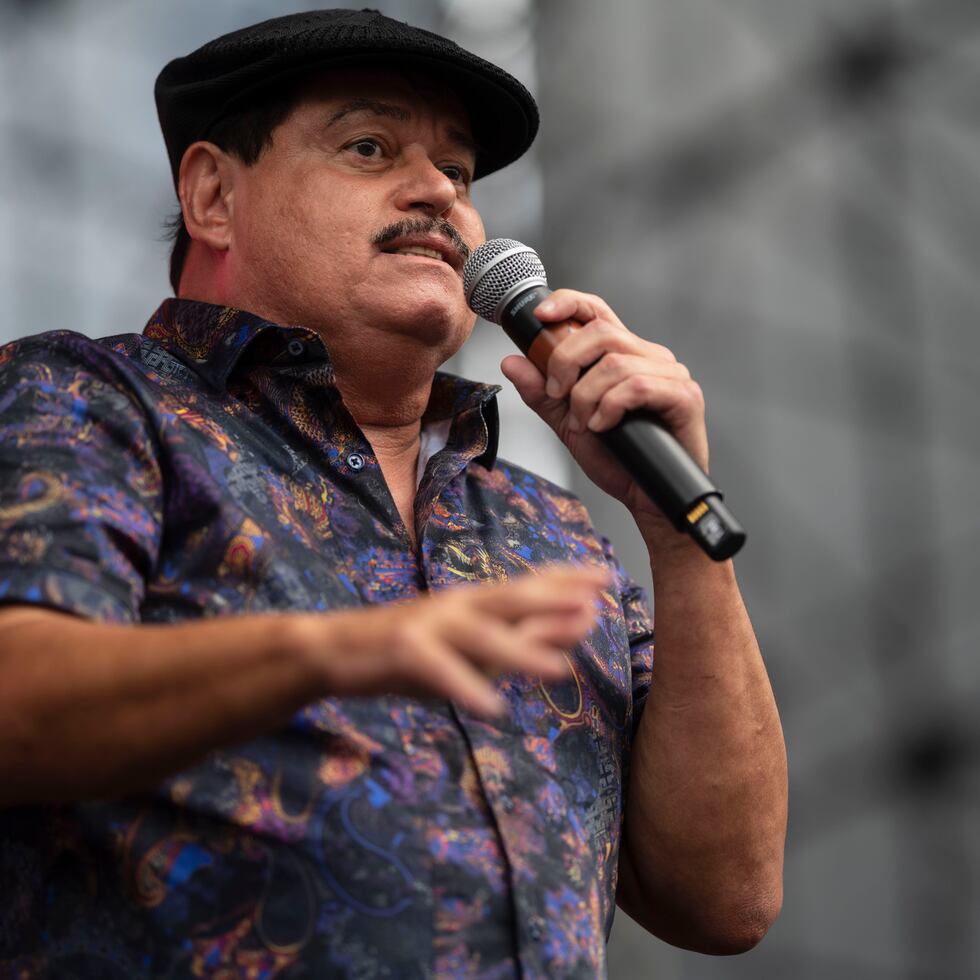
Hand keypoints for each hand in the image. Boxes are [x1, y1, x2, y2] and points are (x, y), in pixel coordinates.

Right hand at [300, 564, 609, 716]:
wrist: (332, 648)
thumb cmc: (407, 649)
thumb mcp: (469, 648)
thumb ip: (519, 638)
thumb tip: (578, 628)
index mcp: (473, 602)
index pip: (526, 585)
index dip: (565, 579)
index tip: (606, 575)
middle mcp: (455, 606)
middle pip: (509, 598)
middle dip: (553, 597)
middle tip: (596, 598)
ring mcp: (426, 624)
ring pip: (478, 636)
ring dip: (520, 650)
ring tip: (560, 668)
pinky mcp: (400, 649)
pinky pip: (436, 669)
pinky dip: (463, 686)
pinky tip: (490, 708)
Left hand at [499, 289, 708, 533]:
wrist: (648, 500)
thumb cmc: (619, 461)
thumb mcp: (569, 424)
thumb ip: (543, 394)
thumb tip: (512, 361)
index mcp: (624, 356)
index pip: (597, 312)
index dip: (569, 303)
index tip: (540, 316)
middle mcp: (650, 357)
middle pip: (600, 332)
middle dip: (565, 363)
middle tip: (557, 396)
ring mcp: (670, 375)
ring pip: (615, 362)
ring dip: (586, 397)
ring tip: (584, 424)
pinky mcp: (684, 396)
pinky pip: (639, 386)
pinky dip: (610, 407)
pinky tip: (603, 428)